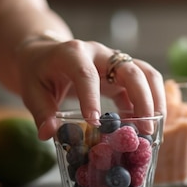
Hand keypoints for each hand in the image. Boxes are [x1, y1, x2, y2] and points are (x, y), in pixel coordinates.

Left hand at [14, 39, 165, 139]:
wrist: (44, 53)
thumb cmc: (38, 71)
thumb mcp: (32, 91)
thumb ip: (41, 112)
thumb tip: (50, 133)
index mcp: (72, 54)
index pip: (86, 74)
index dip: (92, 97)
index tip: (94, 122)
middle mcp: (98, 53)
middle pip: (129, 69)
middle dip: (142, 99)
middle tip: (144, 129)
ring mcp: (113, 60)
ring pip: (144, 72)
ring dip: (155, 98)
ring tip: (155, 125)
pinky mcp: (121, 71)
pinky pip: (143, 82)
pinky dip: (149, 102)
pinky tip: (145, 124)